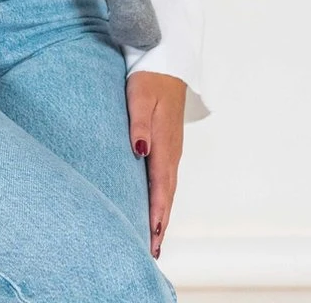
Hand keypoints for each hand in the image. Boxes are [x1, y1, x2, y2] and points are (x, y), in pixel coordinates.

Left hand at [125, 70, 186, 258]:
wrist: (165, 62)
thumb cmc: (149, 79)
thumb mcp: (139, 98)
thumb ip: (139, 125)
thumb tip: (140, 152)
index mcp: (164, 142)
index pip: (160, 185)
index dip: (156, 212)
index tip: (152, 235)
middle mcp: (171, 150)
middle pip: (167, 193)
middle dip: (160, 221)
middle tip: (153, 250)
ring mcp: (172, 147)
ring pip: (168, 186)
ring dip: (162, 212)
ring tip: (155, 237)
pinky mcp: (168, 143)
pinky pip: (166, 176)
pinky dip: (163, 196)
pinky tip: (156, 204)